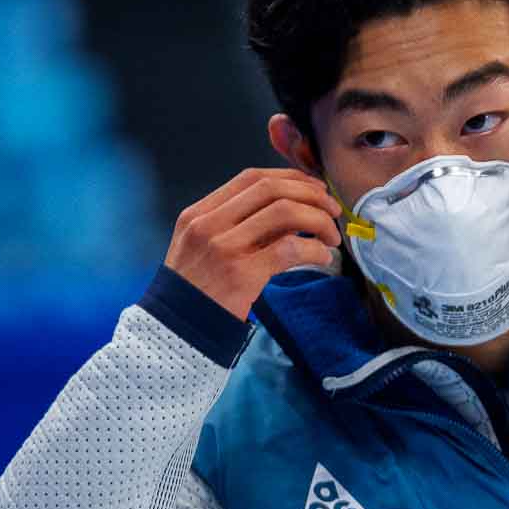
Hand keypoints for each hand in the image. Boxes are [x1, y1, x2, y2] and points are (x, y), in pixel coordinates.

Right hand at [163, 168, 342, 318]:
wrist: (176, 331)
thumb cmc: (197, 291)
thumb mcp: (204, 248)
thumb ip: (240, 227)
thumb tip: (295, 211)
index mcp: (198, 214)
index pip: (251, 178)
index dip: (290, 178)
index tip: (314, 189)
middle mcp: (207, 225)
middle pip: (271, 189)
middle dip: (311, 195)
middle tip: (333, 210)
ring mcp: (223, 248)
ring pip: (284, 212)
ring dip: (319, 220)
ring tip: (331, 236)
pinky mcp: (240, 275)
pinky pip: (290, 249)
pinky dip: (315, 249)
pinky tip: (323, 258)